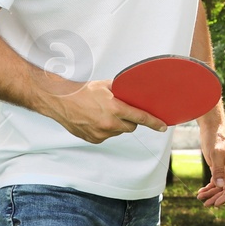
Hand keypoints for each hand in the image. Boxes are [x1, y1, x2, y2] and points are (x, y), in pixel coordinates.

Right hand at [42, 79, 166, 142]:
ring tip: (103, 114)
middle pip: (131, 126)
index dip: (154, 123)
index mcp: (114, 109)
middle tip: (121, 111)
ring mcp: (101, 133)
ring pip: (119, 131)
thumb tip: (135, 93)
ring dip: (117, 125)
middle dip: (130, 120)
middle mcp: (109, 123)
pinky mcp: (94, 139)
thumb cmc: (83, 92)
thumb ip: (123, 91)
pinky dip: (106, 130)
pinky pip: (107, 136)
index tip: (163, 127)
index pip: (140, 118)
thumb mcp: (107, 86)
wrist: (61, 101)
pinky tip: (96, 120)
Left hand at [197, 127, 224, 207]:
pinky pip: (215, 181)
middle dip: (216, 197)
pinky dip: (208, 188)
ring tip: (200, 198)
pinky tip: (201, 192)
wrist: (212, 128)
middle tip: (205, 204)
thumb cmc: (215, 138)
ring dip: (211, 193)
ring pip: (220, 186)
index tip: (216, 204)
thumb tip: (221, 186)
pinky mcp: (217, 168)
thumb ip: (218, 169)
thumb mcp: (216, 153)